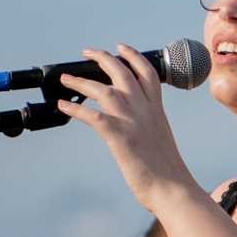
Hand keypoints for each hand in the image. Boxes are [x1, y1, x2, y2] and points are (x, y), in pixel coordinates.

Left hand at [56, 44, 194, 212]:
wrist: (173, 189)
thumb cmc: (168, 172)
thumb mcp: (160, 139)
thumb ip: (149, 126)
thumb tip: (138, 127)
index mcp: (157, 110)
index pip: (147, 72)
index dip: (133, 56)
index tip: (121, 47)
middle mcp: (145, 110)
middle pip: (123, 72)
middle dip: (103, 58)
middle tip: (87, 52)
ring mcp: (133, 121)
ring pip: (105, 90)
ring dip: (82, 82)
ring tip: (66, 78)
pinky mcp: (120, 136)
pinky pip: (92, 115)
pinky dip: (75, 109)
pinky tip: (63, 106)